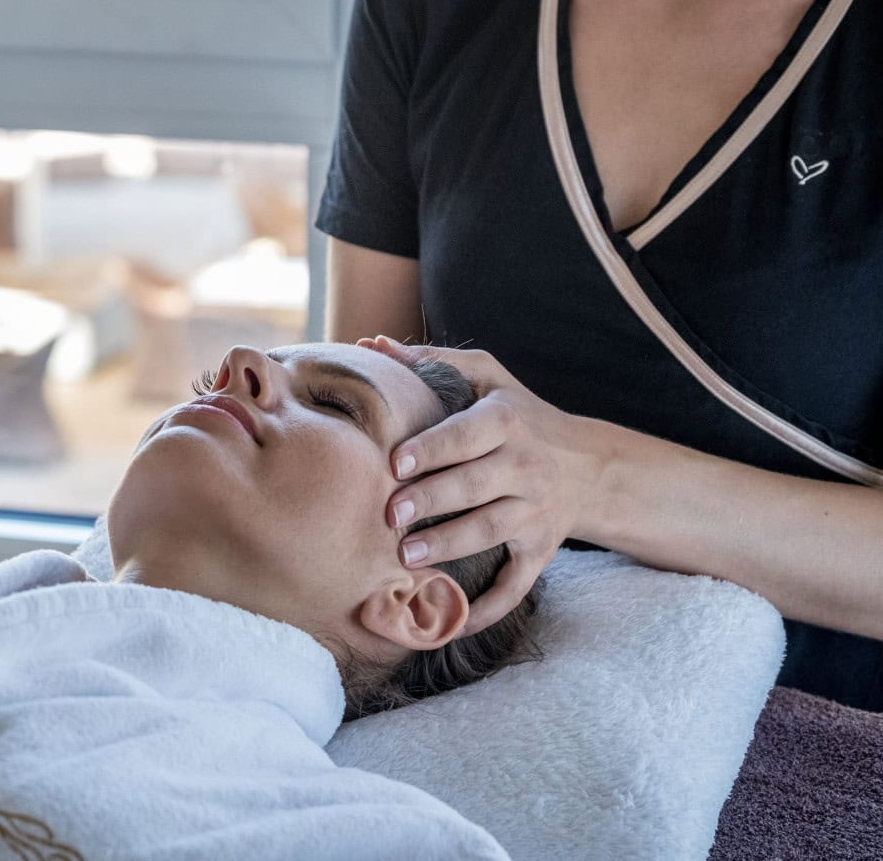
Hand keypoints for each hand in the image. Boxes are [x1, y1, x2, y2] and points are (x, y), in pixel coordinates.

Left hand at [358, 335, 607, 634]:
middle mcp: (526, 467)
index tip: (396, 464)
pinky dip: (488, 608)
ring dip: (450, 546)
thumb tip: (372, 344)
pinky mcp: (540, 551)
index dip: (433, 450)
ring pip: (491, 532)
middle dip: (432, 502)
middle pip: (474, 486)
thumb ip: (433, 362)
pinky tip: (452, 622)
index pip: (467, 436)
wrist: (592, 466)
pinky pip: (517, 585)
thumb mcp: (489, 380)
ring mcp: (536, 513)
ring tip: (407, 557)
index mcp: (507, 422)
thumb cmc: (520, 415)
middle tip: (388, 515)